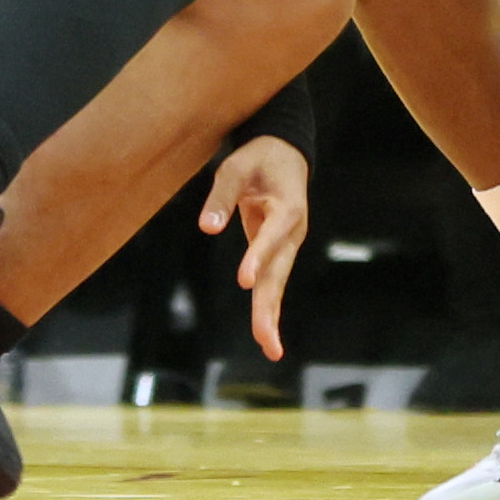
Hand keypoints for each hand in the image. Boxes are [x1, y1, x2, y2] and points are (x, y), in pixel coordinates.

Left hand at [199, 136, 308, 361]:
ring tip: (269, 347)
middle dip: (270, 305)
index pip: (272, 236)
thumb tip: (207, 227)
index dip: (258, 257)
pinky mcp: (277, 251)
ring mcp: (287, 244)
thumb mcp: (238, 165)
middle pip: (279, 271)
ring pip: (277, 282)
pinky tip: (265, 332)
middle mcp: (292, 231)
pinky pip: (272, 280)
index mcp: (287, 207)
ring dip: (270, 313)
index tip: (245, 280)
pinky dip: (268, 306)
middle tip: (264, 337)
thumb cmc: (259, 158)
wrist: (285, 153)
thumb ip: (222, 195)